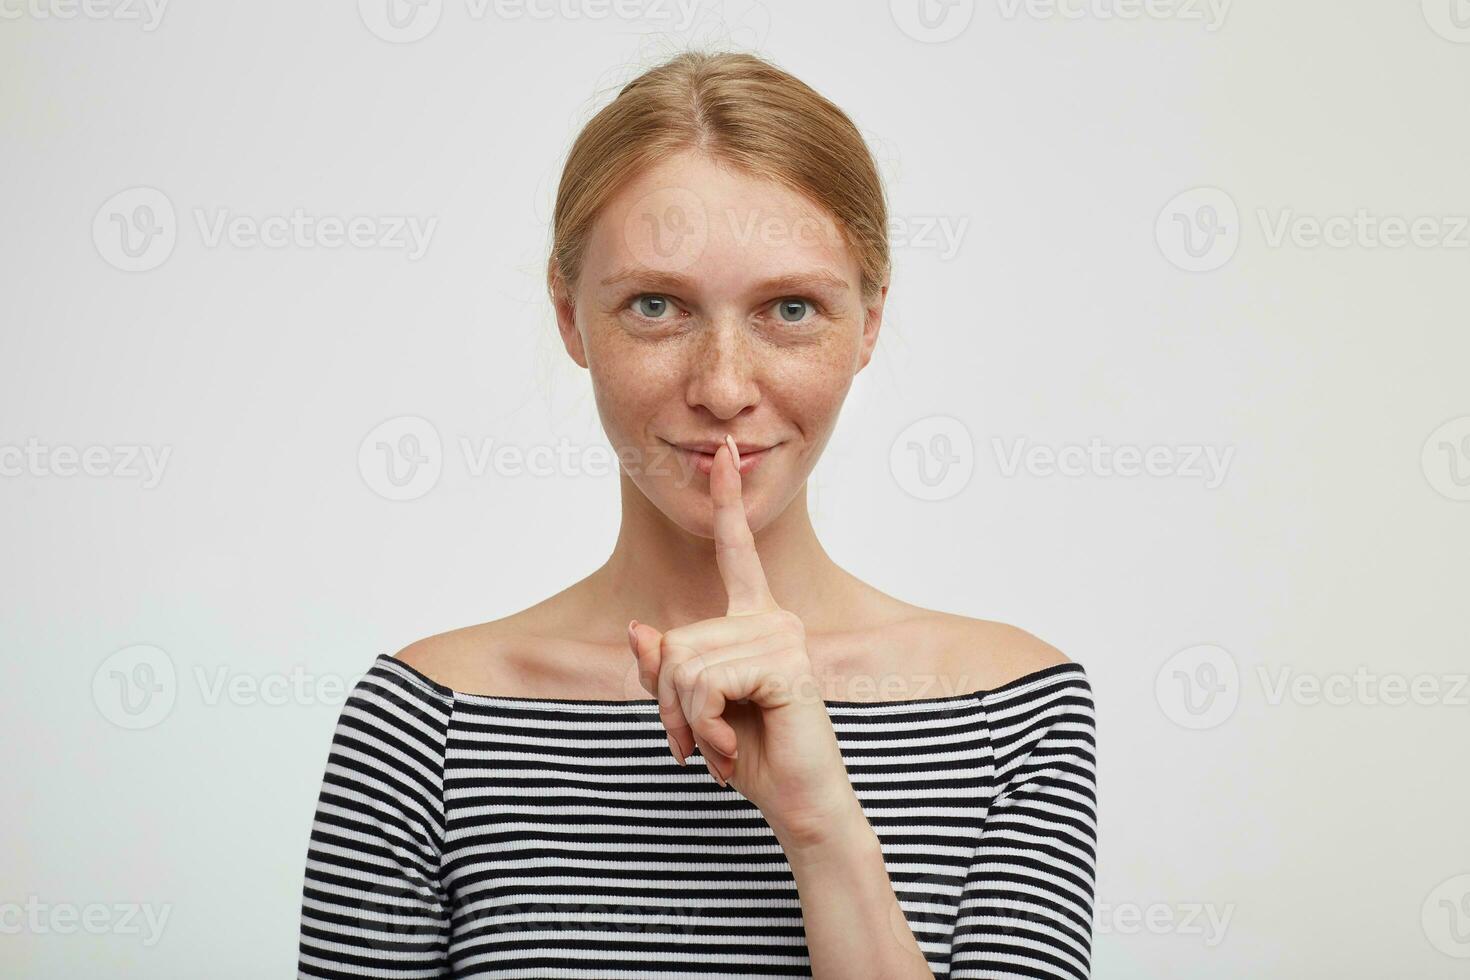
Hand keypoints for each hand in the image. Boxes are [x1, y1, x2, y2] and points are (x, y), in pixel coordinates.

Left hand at [626, 435, 861, 846]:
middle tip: (693, 743)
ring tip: (715, 747)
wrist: (800, 804)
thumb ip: (666, 669)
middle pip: (675, 641)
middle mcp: (773, 617)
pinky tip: (729, 749)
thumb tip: (638, 628)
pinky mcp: (784, 663)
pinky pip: (704, 685)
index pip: (735, 550)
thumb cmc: (753, 755)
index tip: (723, 452)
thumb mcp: (694, 710)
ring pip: (683, 664)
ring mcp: (782, 636)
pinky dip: (702, 726)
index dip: (726, 501)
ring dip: (685, 721)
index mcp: (756, 619)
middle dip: (669, 702)